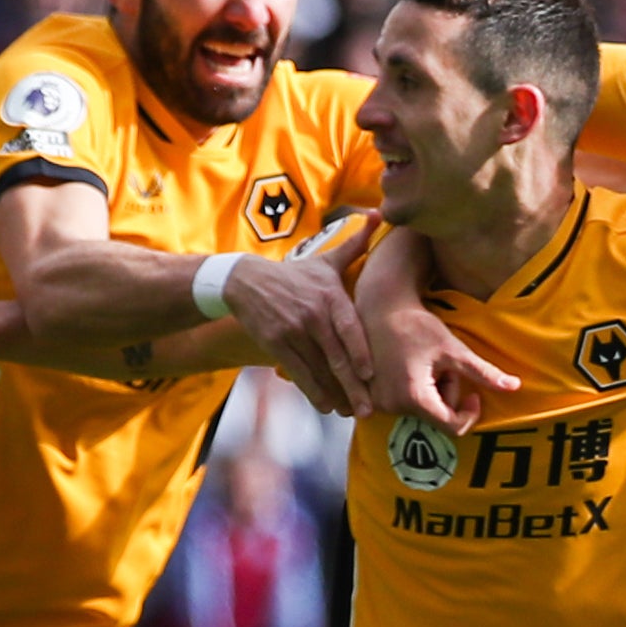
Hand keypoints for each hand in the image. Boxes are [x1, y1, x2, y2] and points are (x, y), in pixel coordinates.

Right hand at [220, 251, 372, 416]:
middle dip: (353, 387)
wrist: (245, 280)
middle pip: (336, 356)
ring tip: (350, 412)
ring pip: (318, 369)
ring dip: (335, 394)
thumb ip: (355, 244)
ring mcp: (292, 331)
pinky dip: (312, 391)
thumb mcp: (324, 259)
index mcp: (329, 296)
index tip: (371, 375)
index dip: (360, 353)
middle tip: (369, 410)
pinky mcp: (275, 343)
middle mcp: (312, 315)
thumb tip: (381, 214)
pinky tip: (325, 406)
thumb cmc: (295, 274)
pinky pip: (297, 372)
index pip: (349, 328)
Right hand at [376, 299, 520, 433]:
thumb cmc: (417, 325)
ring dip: (432, 391)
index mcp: (413, 397)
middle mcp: (391, 406)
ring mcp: (379, 402)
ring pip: (422, 410)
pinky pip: (405, 404)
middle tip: (443, 366)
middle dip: (447, 393)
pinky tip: (411, 367)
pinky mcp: (373, 396)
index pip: (452, 426)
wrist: (381, 308)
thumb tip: (515, 386)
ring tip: (425, 363)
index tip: (474, 393)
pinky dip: (415, 390)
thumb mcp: (453, 349)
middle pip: (436, 416)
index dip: (469, 413)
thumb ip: (483, 372)